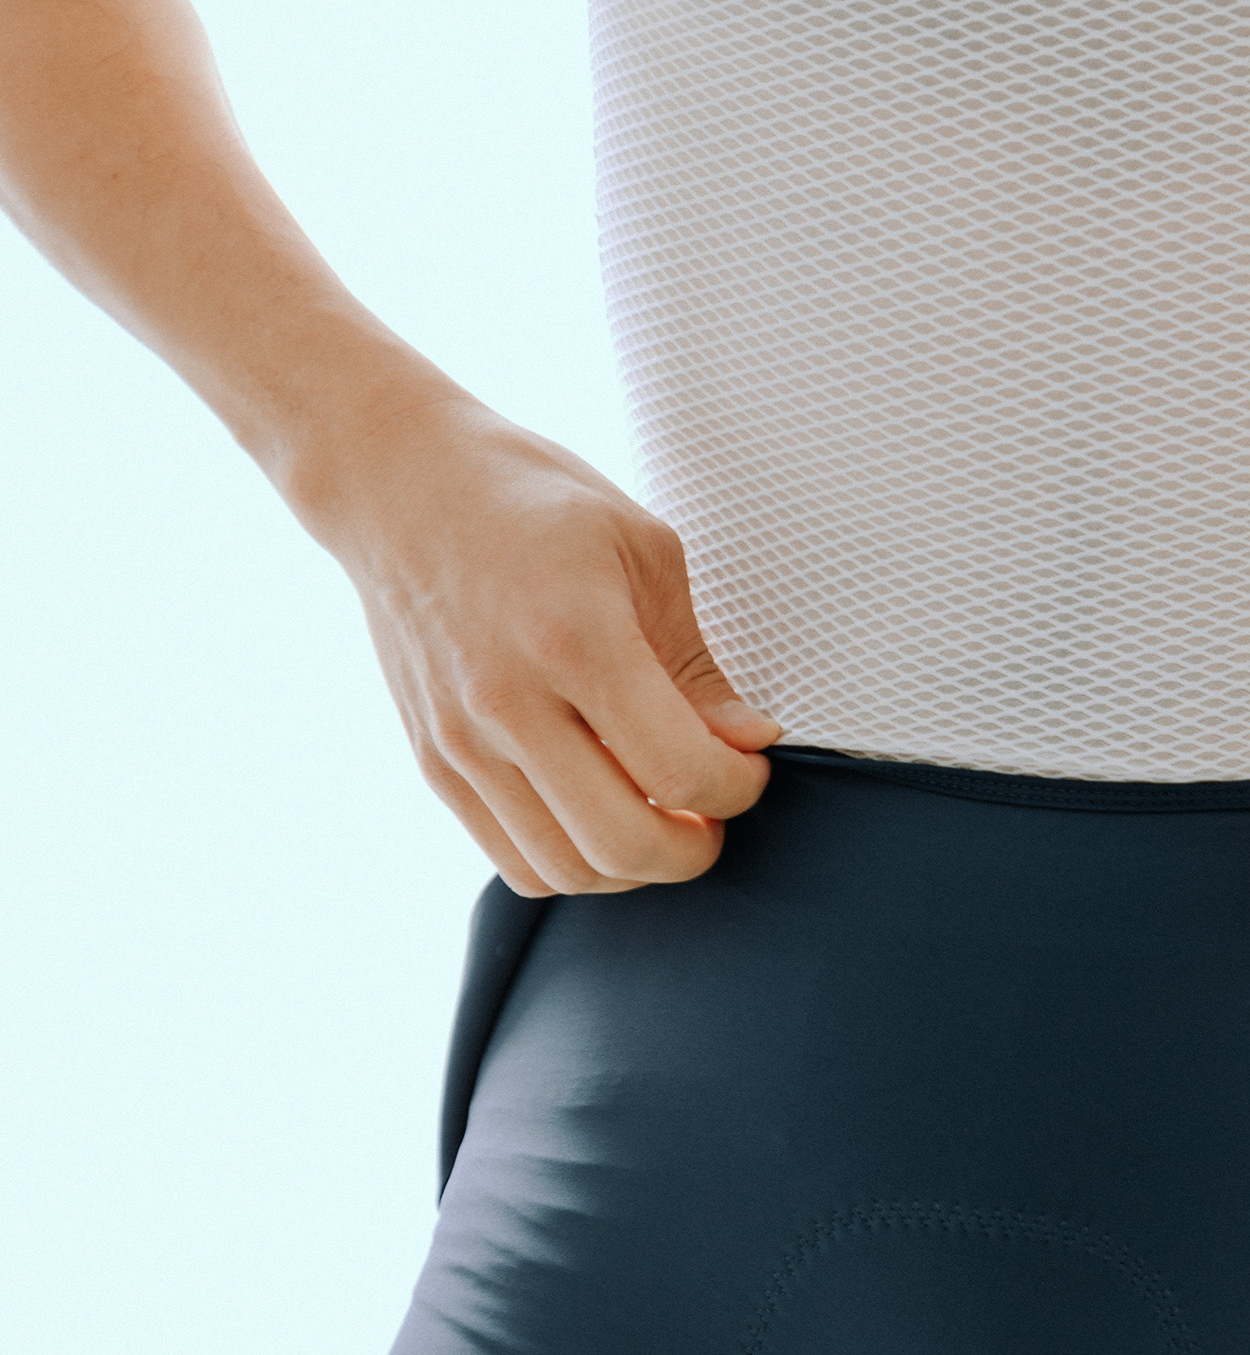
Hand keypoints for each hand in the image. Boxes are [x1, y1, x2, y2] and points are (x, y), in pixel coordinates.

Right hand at [306, 392, 780, 896]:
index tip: (747, 763)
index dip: (737, 789)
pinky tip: (600, 816)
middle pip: (625, 845)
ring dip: (635, 865)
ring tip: (660, 818)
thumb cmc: (532, 502)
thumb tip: (746, 742)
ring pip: (569, 871)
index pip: (680, 772)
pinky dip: (575, 862)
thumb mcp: (642, 550)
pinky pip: (517, 863)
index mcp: (576, 639)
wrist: (398, 484)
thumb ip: (696, 664)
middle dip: (695, 849)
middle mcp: (509, 703)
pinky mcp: (435, 764)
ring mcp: (463, 743)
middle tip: (713, 813)